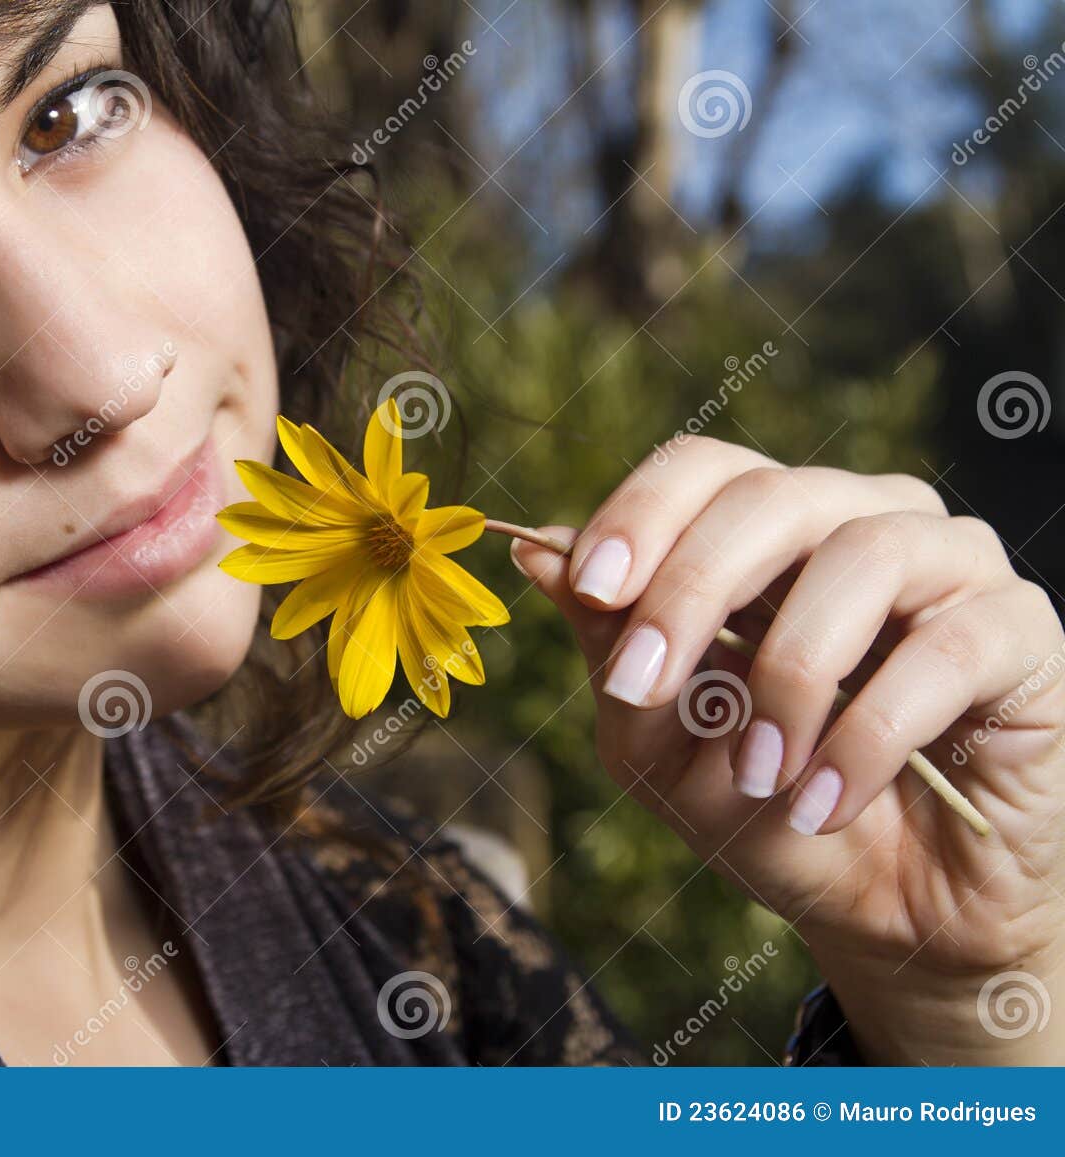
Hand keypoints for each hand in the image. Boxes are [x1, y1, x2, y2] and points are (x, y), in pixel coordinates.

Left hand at [510, 435, 1064, 1063]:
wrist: (889, 914)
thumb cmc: (767, 812)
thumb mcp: (661, 745)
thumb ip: (610, 648)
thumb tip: (535, 551)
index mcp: (769, 535)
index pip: (704, 467)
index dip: (642, 511)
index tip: (590, 585)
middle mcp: (861, 523)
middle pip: (771, 495)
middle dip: (690, 588)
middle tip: (642, 683)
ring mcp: (950, 567)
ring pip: (862, 554)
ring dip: (787, 675)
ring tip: (754, 774)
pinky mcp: (1020, 632)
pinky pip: (945, 646)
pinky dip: (868, 732)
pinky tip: (822, 801)